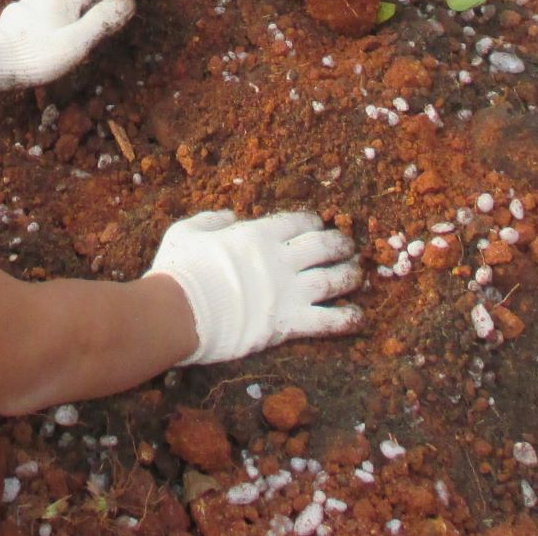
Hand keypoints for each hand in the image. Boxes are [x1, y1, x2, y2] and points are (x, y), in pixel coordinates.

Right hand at [146, 211, 360, 365]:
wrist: (178, 312)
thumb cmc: (179, 270)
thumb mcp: (188, 230)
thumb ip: (212, 219)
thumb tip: (230, 215)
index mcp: (258, 234)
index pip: (297, 222)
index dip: (312, 222)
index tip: (318, 225)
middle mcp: (280, 259)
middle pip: (322, 246)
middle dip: (339, 244)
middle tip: (348, 246)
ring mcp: (288, 291)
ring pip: (332, 280)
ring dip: (349, 276)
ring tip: (359, 275)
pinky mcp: (288, 323)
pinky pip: (327, 321)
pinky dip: (347, 318)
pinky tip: (360, 317)